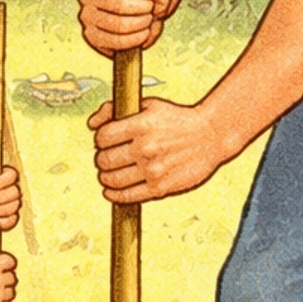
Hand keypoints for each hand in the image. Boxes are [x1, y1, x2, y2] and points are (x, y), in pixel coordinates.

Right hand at [77, 0, 172, 55]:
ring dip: (139, 23)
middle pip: (115, 2)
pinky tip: (143, 33)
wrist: (139, 11)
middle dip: (141, 7)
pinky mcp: (92, 35)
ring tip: (149, 19)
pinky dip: (133, 39)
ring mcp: (88, 15)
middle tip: (152, 7)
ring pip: (116, 24)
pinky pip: (112, 41)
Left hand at [88, 96, 223, 201]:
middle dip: (101, 159)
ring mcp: (153, 170)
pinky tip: (110, 191)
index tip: (105, 141)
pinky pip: (128, 196)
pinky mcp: (160, 187)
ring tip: (108, 173)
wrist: (211, 136)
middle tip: (107, 158)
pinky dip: (114, 195)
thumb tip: (91, 124)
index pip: (103, 137)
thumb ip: (115, 109)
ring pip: (112, 179)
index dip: (100, 139)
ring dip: (105, 177)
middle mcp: (146, 148)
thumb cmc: (177, 120)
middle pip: (104, 160)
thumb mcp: (149, 105)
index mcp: (142, 125)